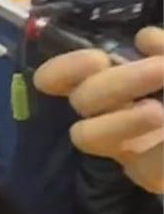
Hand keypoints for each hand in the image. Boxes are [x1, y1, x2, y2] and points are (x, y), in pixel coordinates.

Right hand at [34, 26, 163, 192]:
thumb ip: (163, 49)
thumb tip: (145, 39)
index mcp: (117, 84)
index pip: (61, 78)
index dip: (63, 68)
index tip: (96, 58)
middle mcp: (112, 114)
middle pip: (81, 100)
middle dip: (118, 82)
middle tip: (161, 70)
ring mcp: (126, 148)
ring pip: (86, 135)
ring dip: (123, 119)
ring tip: (159, 112)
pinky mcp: (145, 174)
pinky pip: (141, 163)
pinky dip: (158, 147)